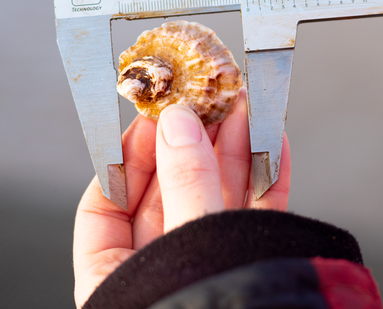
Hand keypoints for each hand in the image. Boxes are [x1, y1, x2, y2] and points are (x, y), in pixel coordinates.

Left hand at [72, 88, 290, 307]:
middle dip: (193, 143)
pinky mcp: (254, 263)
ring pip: (218, 198)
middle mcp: (161, 273)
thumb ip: (185, 185)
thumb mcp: (185, 249)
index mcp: (117, 282)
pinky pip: (257, 215)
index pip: (108, 206)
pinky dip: (268, 179)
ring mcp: (210, 266)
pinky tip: (273, 144)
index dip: (131, 157)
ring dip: (235, 151)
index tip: (156, 118)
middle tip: (209, 100)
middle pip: (170, 193)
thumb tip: (179, 124)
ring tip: (248, 110)